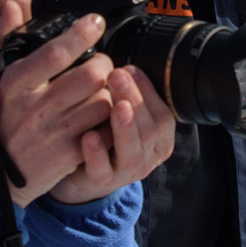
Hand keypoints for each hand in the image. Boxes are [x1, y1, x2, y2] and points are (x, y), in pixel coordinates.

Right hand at [0, 5, 170, 205]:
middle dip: (105, 65)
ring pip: (102, 103)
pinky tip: (102, 119)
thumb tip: (12, 5)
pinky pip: (103, 132)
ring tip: (103, 92)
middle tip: (103, 66)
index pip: (56, 52)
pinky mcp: (67, 157)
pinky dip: (109, 123)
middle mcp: (35, 107)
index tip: (96, 21)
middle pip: (91, 76)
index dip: (82, 33)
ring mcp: (53, 134)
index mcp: (14, 84)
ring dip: (110, 94)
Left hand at [47, 65, 174, 205]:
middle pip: (150, 130)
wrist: (82, 178)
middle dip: (135, 100)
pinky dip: (97, 153)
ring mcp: (126, 172)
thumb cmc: (106, 139)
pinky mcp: (101, 183)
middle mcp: (147, 157)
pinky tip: (89, 135)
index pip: (163, 115)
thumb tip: (122, 63)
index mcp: (159, 139)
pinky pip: (102, 170)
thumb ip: (127, 96)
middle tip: (117, 75)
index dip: (148, 91)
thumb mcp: (122, 117)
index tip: (130, 68)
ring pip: (132, 151)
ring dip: (124, 126)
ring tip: (115, 105)